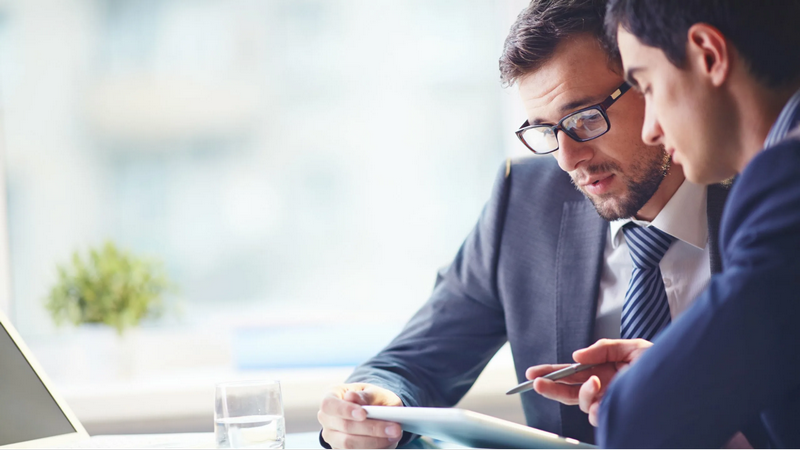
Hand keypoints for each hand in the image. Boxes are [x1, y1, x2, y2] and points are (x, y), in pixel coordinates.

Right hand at [318, 383, 403, 448]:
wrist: (374, 410)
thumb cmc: (371, 398)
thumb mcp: (372, 391)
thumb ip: (365, 395)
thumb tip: (351, 397)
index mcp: (330, 398)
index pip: (329, 404)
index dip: (345, 410)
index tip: (363, 414)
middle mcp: (327, 419)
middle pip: (344, 426)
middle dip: (371, 428)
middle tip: (395, 428)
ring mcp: (332, 436)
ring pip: (349, 444)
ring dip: (375, 441)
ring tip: (395, 434)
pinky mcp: (340, 449)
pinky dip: (374, 447)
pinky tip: (388, 441)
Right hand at [527, 339, 651, 425]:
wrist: (685, 381)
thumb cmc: (662, 364)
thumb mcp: (632, 347)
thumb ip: (603, 348)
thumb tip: (576, 355)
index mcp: (602, 370)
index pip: (571, 373)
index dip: (551, 373)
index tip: (532, 374)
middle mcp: (603, 388)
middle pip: (569, 391)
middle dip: (551, 387)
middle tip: (536, 384)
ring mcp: (610, 402)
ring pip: (583, 403)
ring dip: (583, 393)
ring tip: (594, 381)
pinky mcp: (618, 414)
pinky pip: (598, 414)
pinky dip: (596, 405)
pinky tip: (603, 395)